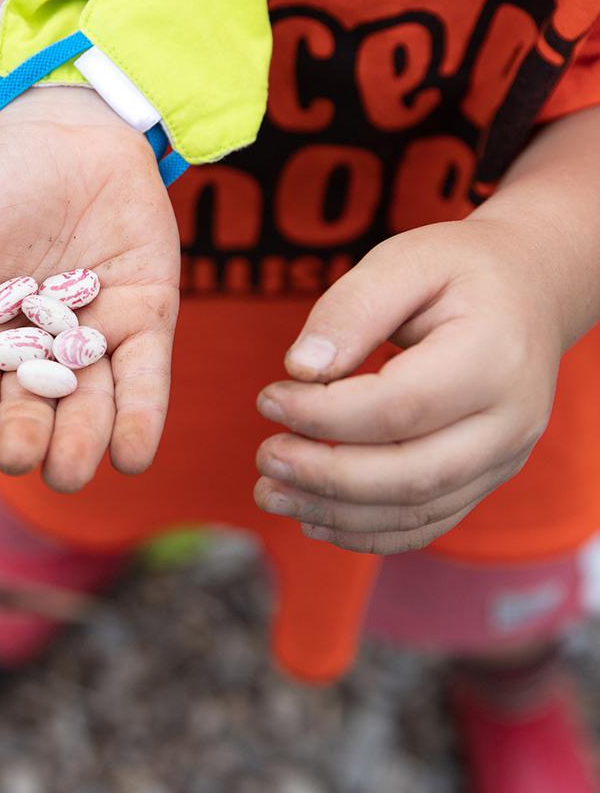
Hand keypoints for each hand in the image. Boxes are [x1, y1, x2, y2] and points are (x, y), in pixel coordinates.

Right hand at [0, 88, 179, 490]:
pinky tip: (132, 453)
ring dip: (81, 441)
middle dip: (27, 439)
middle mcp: (36, 356)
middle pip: (30, 411)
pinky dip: (140, 417)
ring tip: (72, 469)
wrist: (67, 135)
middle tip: (24, 455)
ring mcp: (93, 343)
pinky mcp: (145, 323)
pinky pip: (144, 378)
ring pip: (88, 405)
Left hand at [253, 218, 562, 553]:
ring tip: (270, 492)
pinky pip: (427, 523)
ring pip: (416, 510)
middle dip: (324, 475)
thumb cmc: (457, 271)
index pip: (399, 406)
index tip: (268, 399)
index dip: (324, 414)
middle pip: (411, 474)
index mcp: (493, 356)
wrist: (528, 292)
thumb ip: (351, 308)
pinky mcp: (485, 479)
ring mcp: (503, 458)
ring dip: (334, 513)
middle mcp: (510, 420)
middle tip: (264, 456)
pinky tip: (312, 516)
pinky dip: (366, 532)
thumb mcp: (404, 260)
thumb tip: (300, 368)